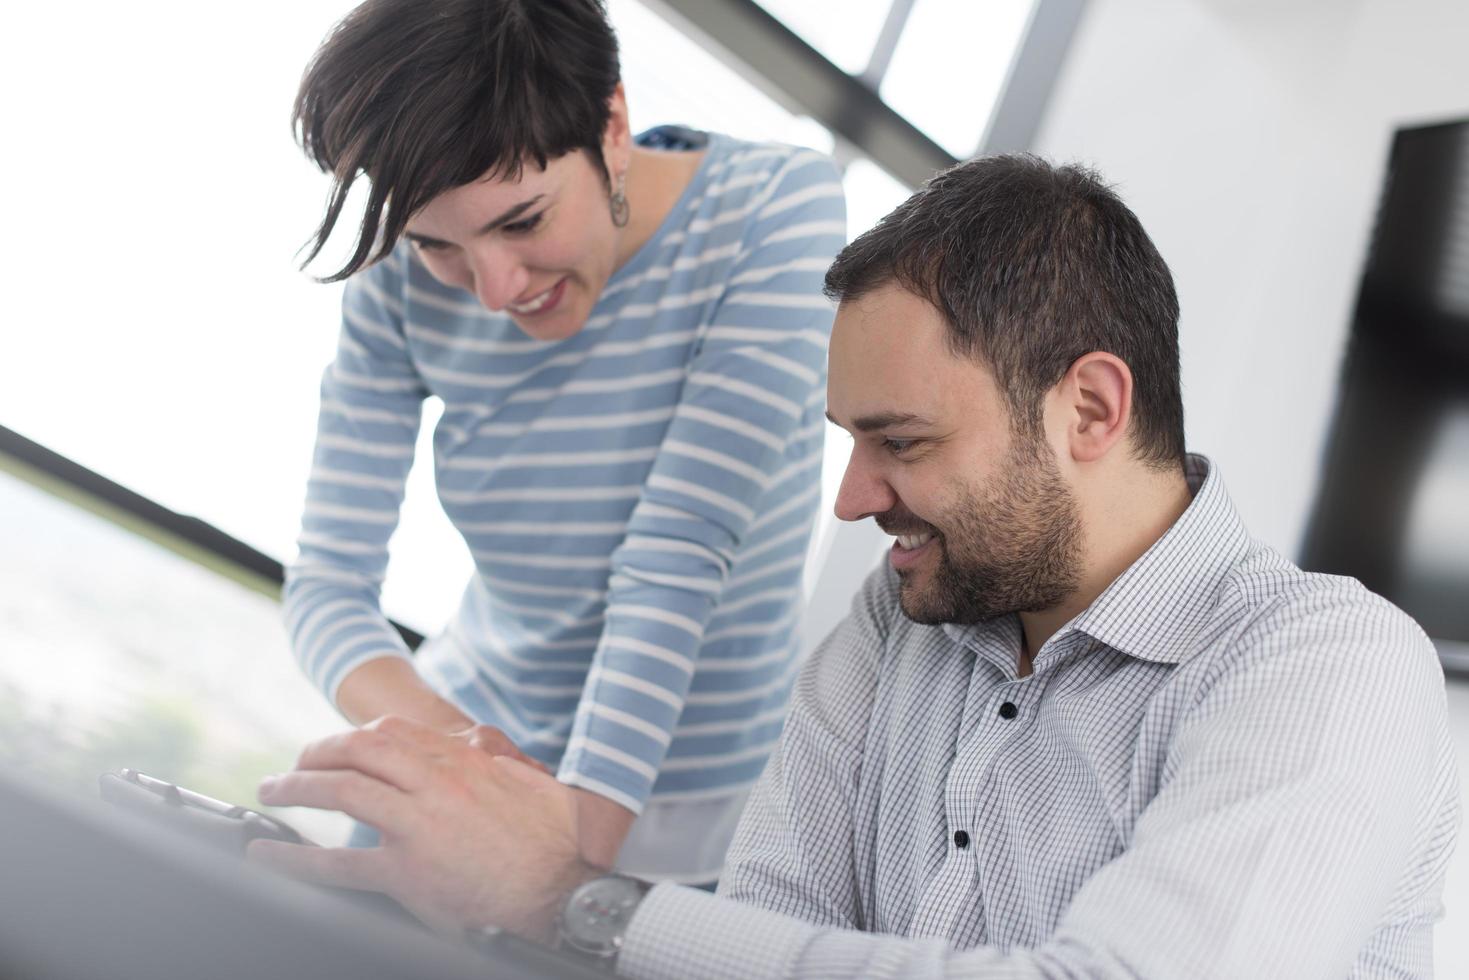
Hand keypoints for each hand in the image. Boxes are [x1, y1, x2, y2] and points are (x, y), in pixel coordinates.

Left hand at [246, 716, 599, 940]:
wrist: (561, 891)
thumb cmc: (555, 842)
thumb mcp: (533, 783)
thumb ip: (501, 765)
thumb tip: (485, 757)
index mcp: (464, 761)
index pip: (394, 733)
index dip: (354, 737)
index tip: (338, 746)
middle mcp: (436, 784)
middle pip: (359, 751)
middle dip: (317, 753)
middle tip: (294, 764)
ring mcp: (417, 827)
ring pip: (342, 792)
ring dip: (298, 788)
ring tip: (272, 792)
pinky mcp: (407, 873)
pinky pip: (340, 864)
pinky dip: (297, 859)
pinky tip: (270, 856)